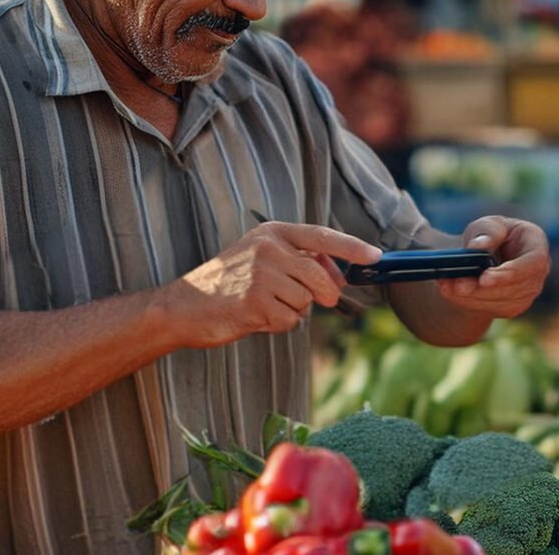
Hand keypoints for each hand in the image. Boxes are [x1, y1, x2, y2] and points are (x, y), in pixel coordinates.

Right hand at [162, 222, 381, 347]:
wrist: (182, 306)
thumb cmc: (226, 284)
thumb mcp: (261, 260)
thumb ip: (299, 262)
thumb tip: (339, 277)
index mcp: (272, 232)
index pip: (322, 236)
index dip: (352, 248)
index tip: (375, 257)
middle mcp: (269, 248)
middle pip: (321, 278)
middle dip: (322, 295)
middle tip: (302, 300)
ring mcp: (261, 274)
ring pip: (306, 302)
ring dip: (291, 311)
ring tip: (262, 304)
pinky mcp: (256, 301)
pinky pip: (289, 321)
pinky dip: (277, 325)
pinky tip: (253, 316)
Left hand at [435, 216, 549, 317]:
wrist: (481, 259)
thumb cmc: (489, 236)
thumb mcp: (486, 225)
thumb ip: (486, 232)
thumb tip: (477, 246)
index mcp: (536, 243)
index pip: (533, 262)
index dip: (511, 272)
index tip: (484, 278)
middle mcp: (538, 271)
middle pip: (514, 286)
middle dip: (483, 288)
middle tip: (457, 286)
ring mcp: (528, 292)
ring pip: (501, 301)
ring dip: (471, 296)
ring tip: (447, 286)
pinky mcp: (513, 307)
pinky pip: (491, 309)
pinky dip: (468, 302)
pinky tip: (451, 293)